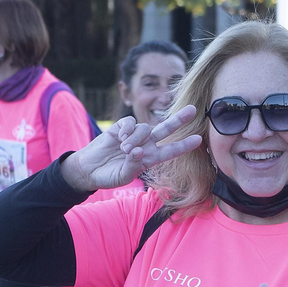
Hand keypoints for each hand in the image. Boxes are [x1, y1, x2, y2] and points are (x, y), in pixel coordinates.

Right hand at [60, 105, 201, 192]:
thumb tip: (139, 150)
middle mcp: (145, 145)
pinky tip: (119, 138)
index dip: (183, 145)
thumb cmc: (108, 176)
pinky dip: (127, 129)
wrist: (89, 169)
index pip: (171, 151)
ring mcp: (134, 135)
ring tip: (123, 149)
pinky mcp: (120, 128)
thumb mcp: (124, 175)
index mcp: (150, 159)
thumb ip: (133, 164)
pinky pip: (130, 122)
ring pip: (144, 128)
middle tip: (193, 110)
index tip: (198, 140)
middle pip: (165, 129)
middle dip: (178, 120)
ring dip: (135, 138)